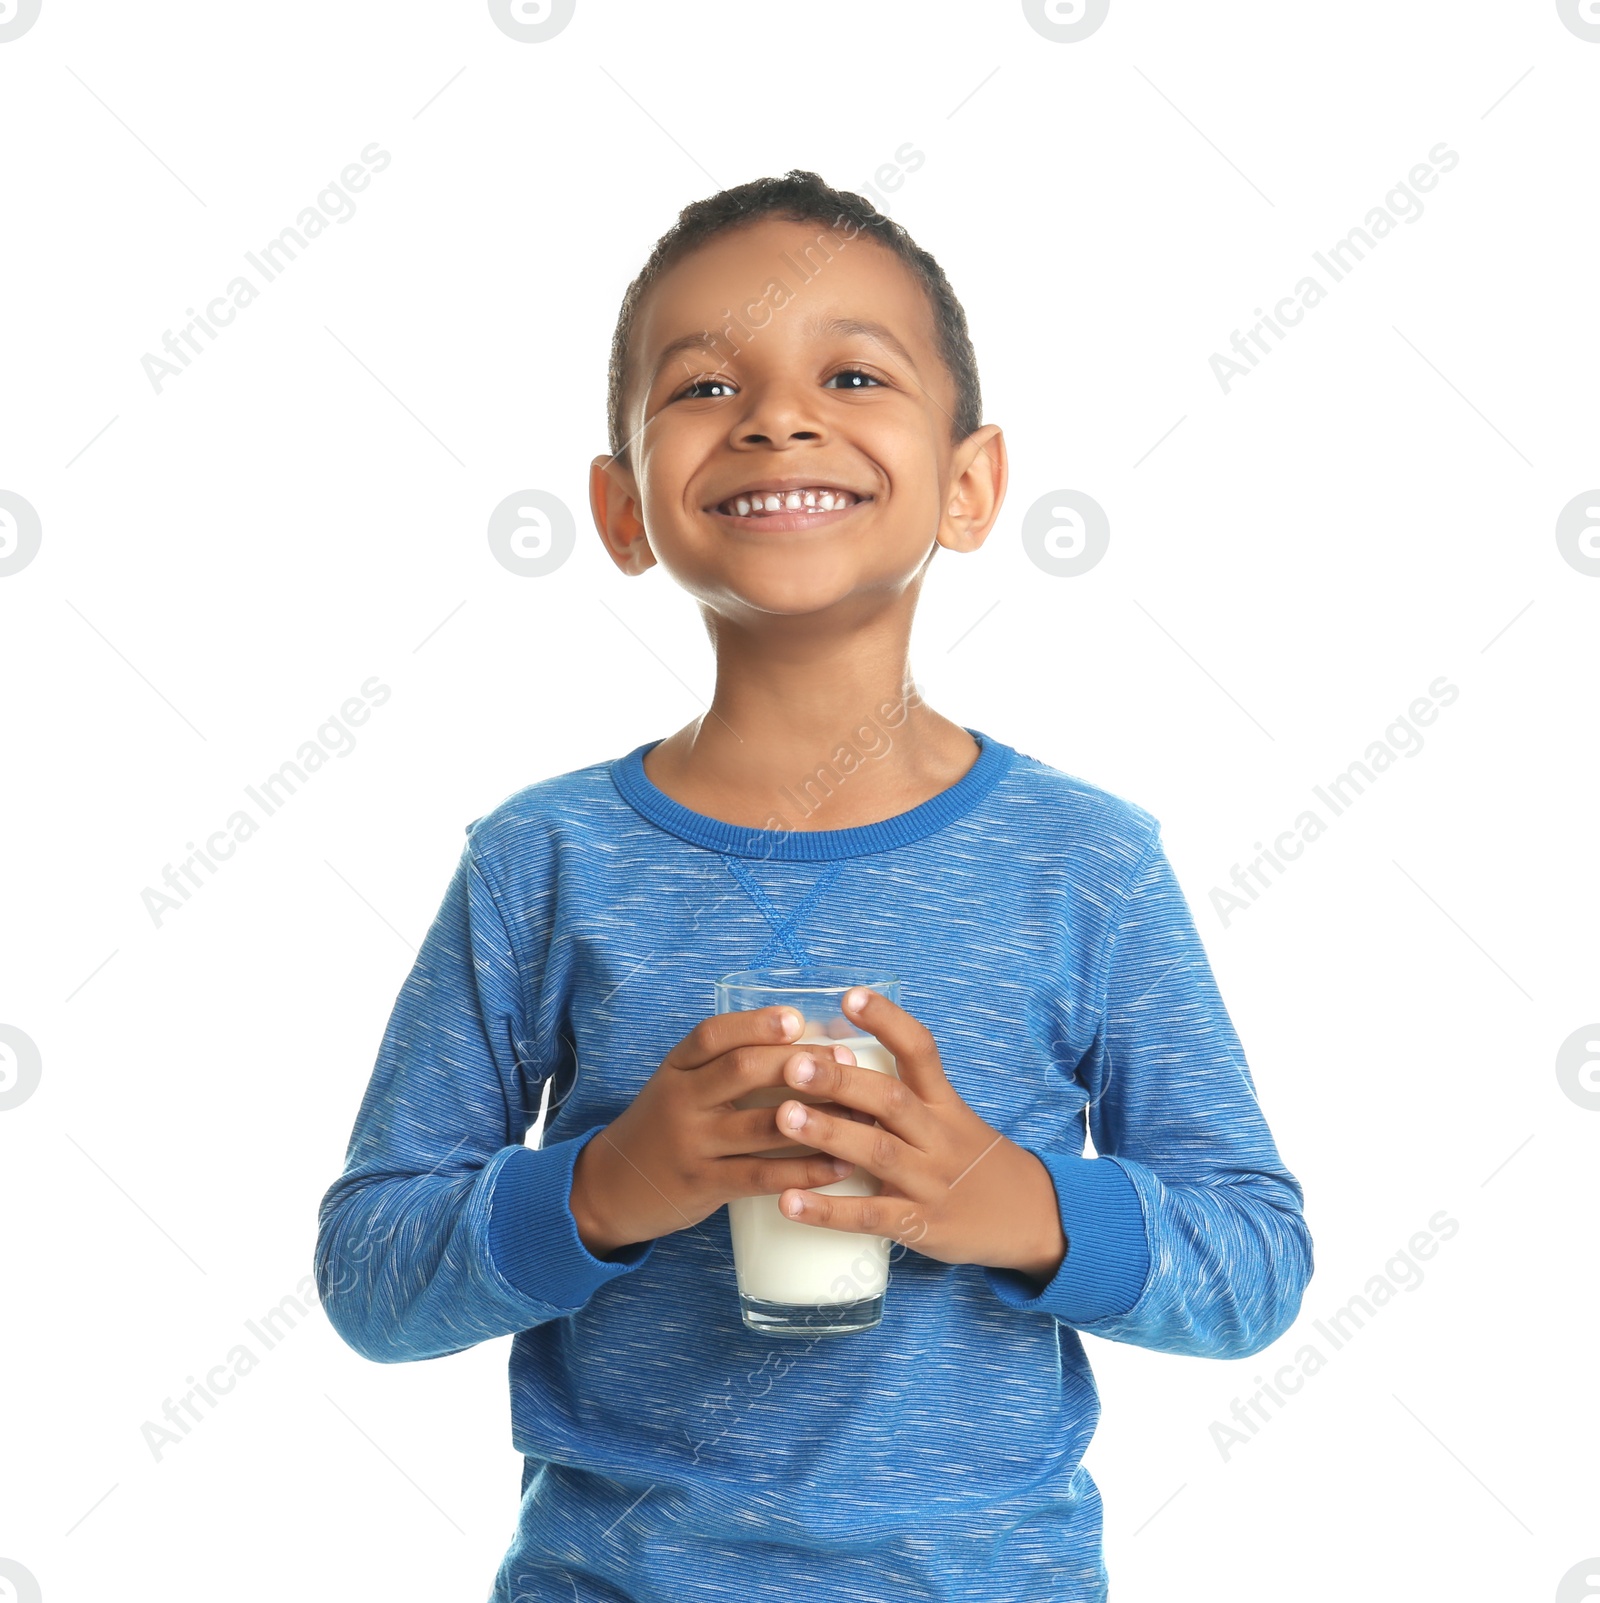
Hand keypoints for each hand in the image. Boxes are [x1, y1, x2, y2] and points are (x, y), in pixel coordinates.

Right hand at [569, 1004, 871, 1257]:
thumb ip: (723, 1065)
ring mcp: (692, 1144)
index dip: (754, 1024)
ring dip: (816, 1118)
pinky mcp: (703, 1186)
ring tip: (860, 1113)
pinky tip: (838, 1166)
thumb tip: (803, 1040)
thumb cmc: (664, 1127)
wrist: (611, 1187)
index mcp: (676, 1069)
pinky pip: (761, 1176)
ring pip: (759, 1126)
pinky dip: (803, 1170)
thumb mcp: (679, 1086)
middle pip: (740, 1071)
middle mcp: (681, 1101)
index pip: (712, 1035)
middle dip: (797, 1063)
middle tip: (843, 1060)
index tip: (796, 1018)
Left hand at [770, 988, 1067, 1282]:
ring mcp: (931, 1181)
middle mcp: (939, 1136)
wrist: (1030, 1217)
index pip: (920, 1050)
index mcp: (943, 1102)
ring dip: (829, 1134)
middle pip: (891, 1099)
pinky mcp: (921, 1224)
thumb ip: (899, 1092)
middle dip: (841, 1079)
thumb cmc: (970, 1159)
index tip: (850, 996)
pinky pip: (871, 1216)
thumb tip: (832, 1052)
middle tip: (794, 1063)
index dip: (887, 1021)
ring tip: (783, 1117)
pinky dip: (829, 1209)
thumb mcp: (948, 1117)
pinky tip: (789, 1200)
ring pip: (879, 1153)